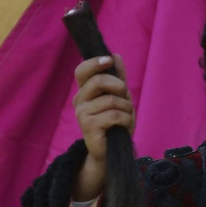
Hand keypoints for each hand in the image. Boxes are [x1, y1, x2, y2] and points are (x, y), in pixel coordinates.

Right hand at [72, 55, 133, 199]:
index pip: (82, 70)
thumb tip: (115, 55)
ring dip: (126, 108)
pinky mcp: (88, 127)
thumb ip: (117, 78)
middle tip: (124, 95)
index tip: (109, 60)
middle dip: (119, 86)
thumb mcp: (119, 97)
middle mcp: (79, 101)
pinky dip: (126, 119)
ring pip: (111, 100)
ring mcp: (82, 114)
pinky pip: (114, 115)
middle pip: (98, 81)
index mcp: (84, 91)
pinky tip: (123, 126)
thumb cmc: (115, 123)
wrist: (110, 152)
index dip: (95, 63)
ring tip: (125, 117)